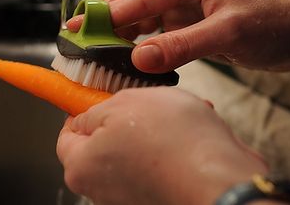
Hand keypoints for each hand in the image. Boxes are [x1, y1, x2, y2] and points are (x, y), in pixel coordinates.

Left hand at [56, 87, 269, 204]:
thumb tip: (88, 113)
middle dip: (128, 116)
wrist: (221, 179)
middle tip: (146, 100)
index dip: (85, 108)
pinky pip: (162, 163)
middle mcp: (102, 189)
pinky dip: (174, 146)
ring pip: (138, 149)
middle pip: (105, 142)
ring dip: (158, 128)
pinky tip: (193, 132)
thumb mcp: (126, 102)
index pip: (68, 134)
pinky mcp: (161, 195)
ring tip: (179, 114)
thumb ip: (96, 108)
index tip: (101, 94)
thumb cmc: (175, 144)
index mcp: (82, 166)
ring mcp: (132, 196)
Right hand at [68, 0, 289, 72]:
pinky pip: (155, 34)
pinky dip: (140, 46)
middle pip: (132, 1)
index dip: (106, 15)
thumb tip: (139, 58)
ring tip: (95, 55)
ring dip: (119, 36)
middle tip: (77, 43)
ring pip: (140, 18)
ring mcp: (184, 5)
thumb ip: (182, 46)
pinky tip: (127, 60)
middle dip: (105, 22)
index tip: (77, 31)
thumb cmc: (272, 25)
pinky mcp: (188, 24)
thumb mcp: (228, 34)